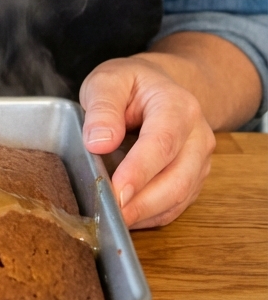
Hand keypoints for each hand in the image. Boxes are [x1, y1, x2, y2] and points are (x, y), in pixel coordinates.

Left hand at [79, 55, 214, 229]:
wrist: (159, 86)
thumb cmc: (131, 84)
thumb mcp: (108, 81)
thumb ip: (102, 107)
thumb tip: (99, 143)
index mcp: (178, 106)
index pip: (162, 143)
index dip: (139, 171)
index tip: (116, 191)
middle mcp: (197, 136)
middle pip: (177, 179)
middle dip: (142, 203)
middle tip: (109, 214)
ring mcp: (200, 161)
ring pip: (179, 198)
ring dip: (146, 213)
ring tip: (113, 218)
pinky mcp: (194, 179)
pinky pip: (177, 206)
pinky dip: (151, 215)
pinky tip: (128, 216)